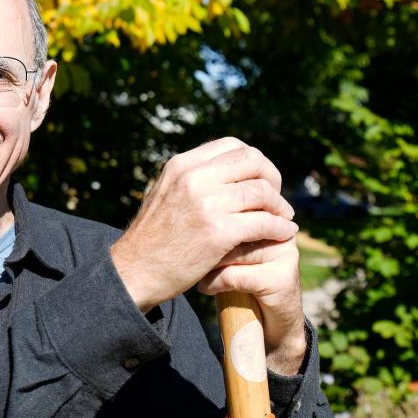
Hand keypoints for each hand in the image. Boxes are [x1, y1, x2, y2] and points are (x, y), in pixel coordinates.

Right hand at [110, 138, 305, 373]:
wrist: (134, 272)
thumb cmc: (152, 239)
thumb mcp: (165, 194)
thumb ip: (192, 180)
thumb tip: (224, 172)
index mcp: (181, 165)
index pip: (232, 145)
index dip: (254, 161)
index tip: (260, 180)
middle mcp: (193, 177)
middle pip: (252, 160)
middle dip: (272, 178)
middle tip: (275, 199)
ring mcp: (207, 204)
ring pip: (262, 191)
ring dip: (279, 206)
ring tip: (283, 219)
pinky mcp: (218, 232)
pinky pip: (264, 222)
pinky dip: (279, 228)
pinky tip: (283, 234)